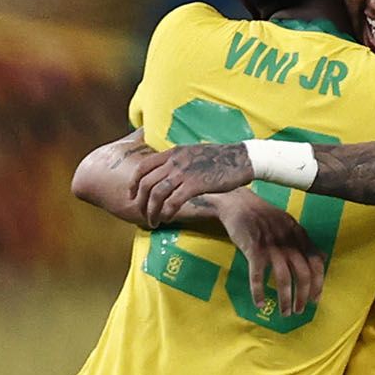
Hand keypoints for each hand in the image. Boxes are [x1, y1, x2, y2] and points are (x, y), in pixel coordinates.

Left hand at [132, 143, 254, 226]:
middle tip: (142, 214)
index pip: (143, 167)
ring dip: (151, 211)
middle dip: (140, 202)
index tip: (132, 195)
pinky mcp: (194, 185)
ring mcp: (183, 173)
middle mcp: (174, 161)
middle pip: (145, 183)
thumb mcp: (194, 153)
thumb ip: (179, 161)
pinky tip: (168, 219)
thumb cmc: (221, 158)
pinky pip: (172, 202)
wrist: (242, 159)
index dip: (134, 183)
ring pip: (156, 194)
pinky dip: (166, 212)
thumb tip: (168, 173)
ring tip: (153, 222)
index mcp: (173, 153)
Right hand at [213, 189, 324, 315]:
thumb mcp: (290, 224)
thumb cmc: (264, 215)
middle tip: (299, 310)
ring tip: (285, 312)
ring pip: (284, 278)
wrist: (238, 203)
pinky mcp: (253, 250)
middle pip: (303, 273)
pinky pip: (257, 276)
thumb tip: (323, 257)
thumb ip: (305, 242)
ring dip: (285, 299)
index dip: (318, 283)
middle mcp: (288, 241)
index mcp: (299, 234)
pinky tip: (260, 304)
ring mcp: (271, 246)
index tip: (315, 299)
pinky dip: (259, 292)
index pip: (316, 262)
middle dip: (303, 295)